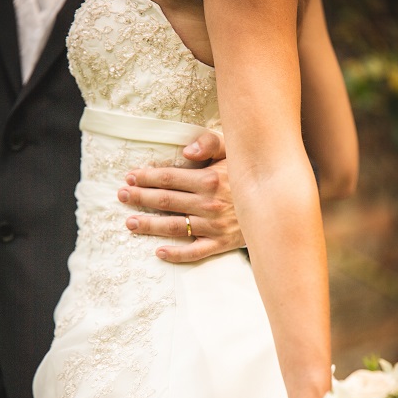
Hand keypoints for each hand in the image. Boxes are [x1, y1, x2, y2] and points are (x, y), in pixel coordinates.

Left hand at [117, 132, 244, 262]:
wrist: (277, 203)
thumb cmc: (248, 174)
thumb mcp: (233, 151)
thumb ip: (209, 143)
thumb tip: (186, 152)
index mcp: (209, 180)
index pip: (169, 178)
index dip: (146, 177)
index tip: (130, 177)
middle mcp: (209, 204)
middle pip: (165, 201)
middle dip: (140, 198)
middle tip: (121, 196)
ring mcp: (214, 226)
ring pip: (174, 227)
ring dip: (149, 225)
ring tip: (129, 222)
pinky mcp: (220, 244)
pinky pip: (195, 252)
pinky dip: (177, 254)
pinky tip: (158, 253)